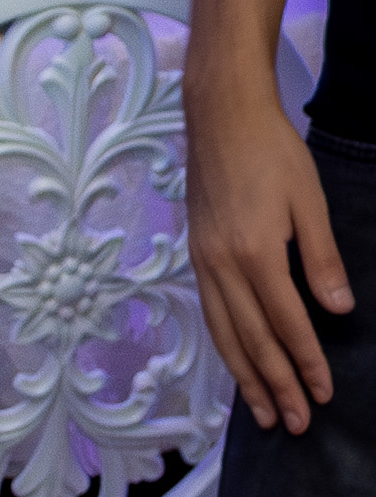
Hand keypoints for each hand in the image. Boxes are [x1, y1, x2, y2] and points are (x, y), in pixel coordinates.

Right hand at [187, 76, 351, 433]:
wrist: (220, 111)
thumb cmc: (270, 149)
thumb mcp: (308, 199)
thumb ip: (322, 258)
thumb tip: (338, 310)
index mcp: (255, 251)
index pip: (287, 322)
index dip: (307, 361)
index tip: (324, 394)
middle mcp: (223, 261)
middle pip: (252, 337)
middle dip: (275, 384)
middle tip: (295, 422)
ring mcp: (204, 256)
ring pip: (224, 330)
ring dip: (244, 375)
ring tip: (262, 411)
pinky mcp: (195, 247)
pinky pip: (209, 308)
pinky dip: (224, 342)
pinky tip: (235, 358)